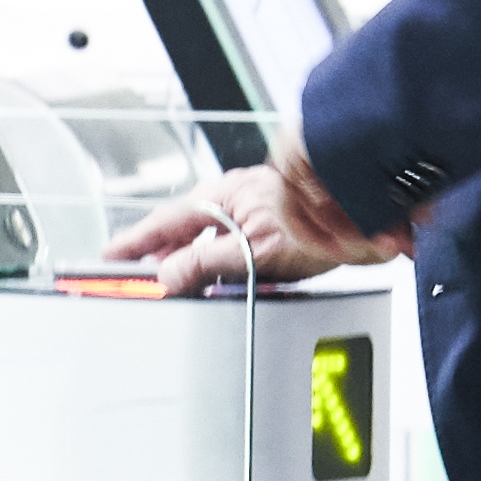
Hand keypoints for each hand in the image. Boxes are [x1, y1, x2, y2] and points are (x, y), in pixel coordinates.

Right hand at [108, 126, 404, 295]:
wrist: (371, 208)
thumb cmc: (321, 218)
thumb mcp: (252, 249)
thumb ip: (206, 262)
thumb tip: (167, 275)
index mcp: (223, 196)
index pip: (165, 222)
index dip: (135, 243)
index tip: (109, 258)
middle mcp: (237, 197)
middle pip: (185, 229)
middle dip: (162, 253)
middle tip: (139, 277)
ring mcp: (257, 208)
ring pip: (212, 236)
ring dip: (195, 260)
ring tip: (181, 284)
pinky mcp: (277, 222)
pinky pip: (236, 243)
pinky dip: (223, 262)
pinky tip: (228, 279)